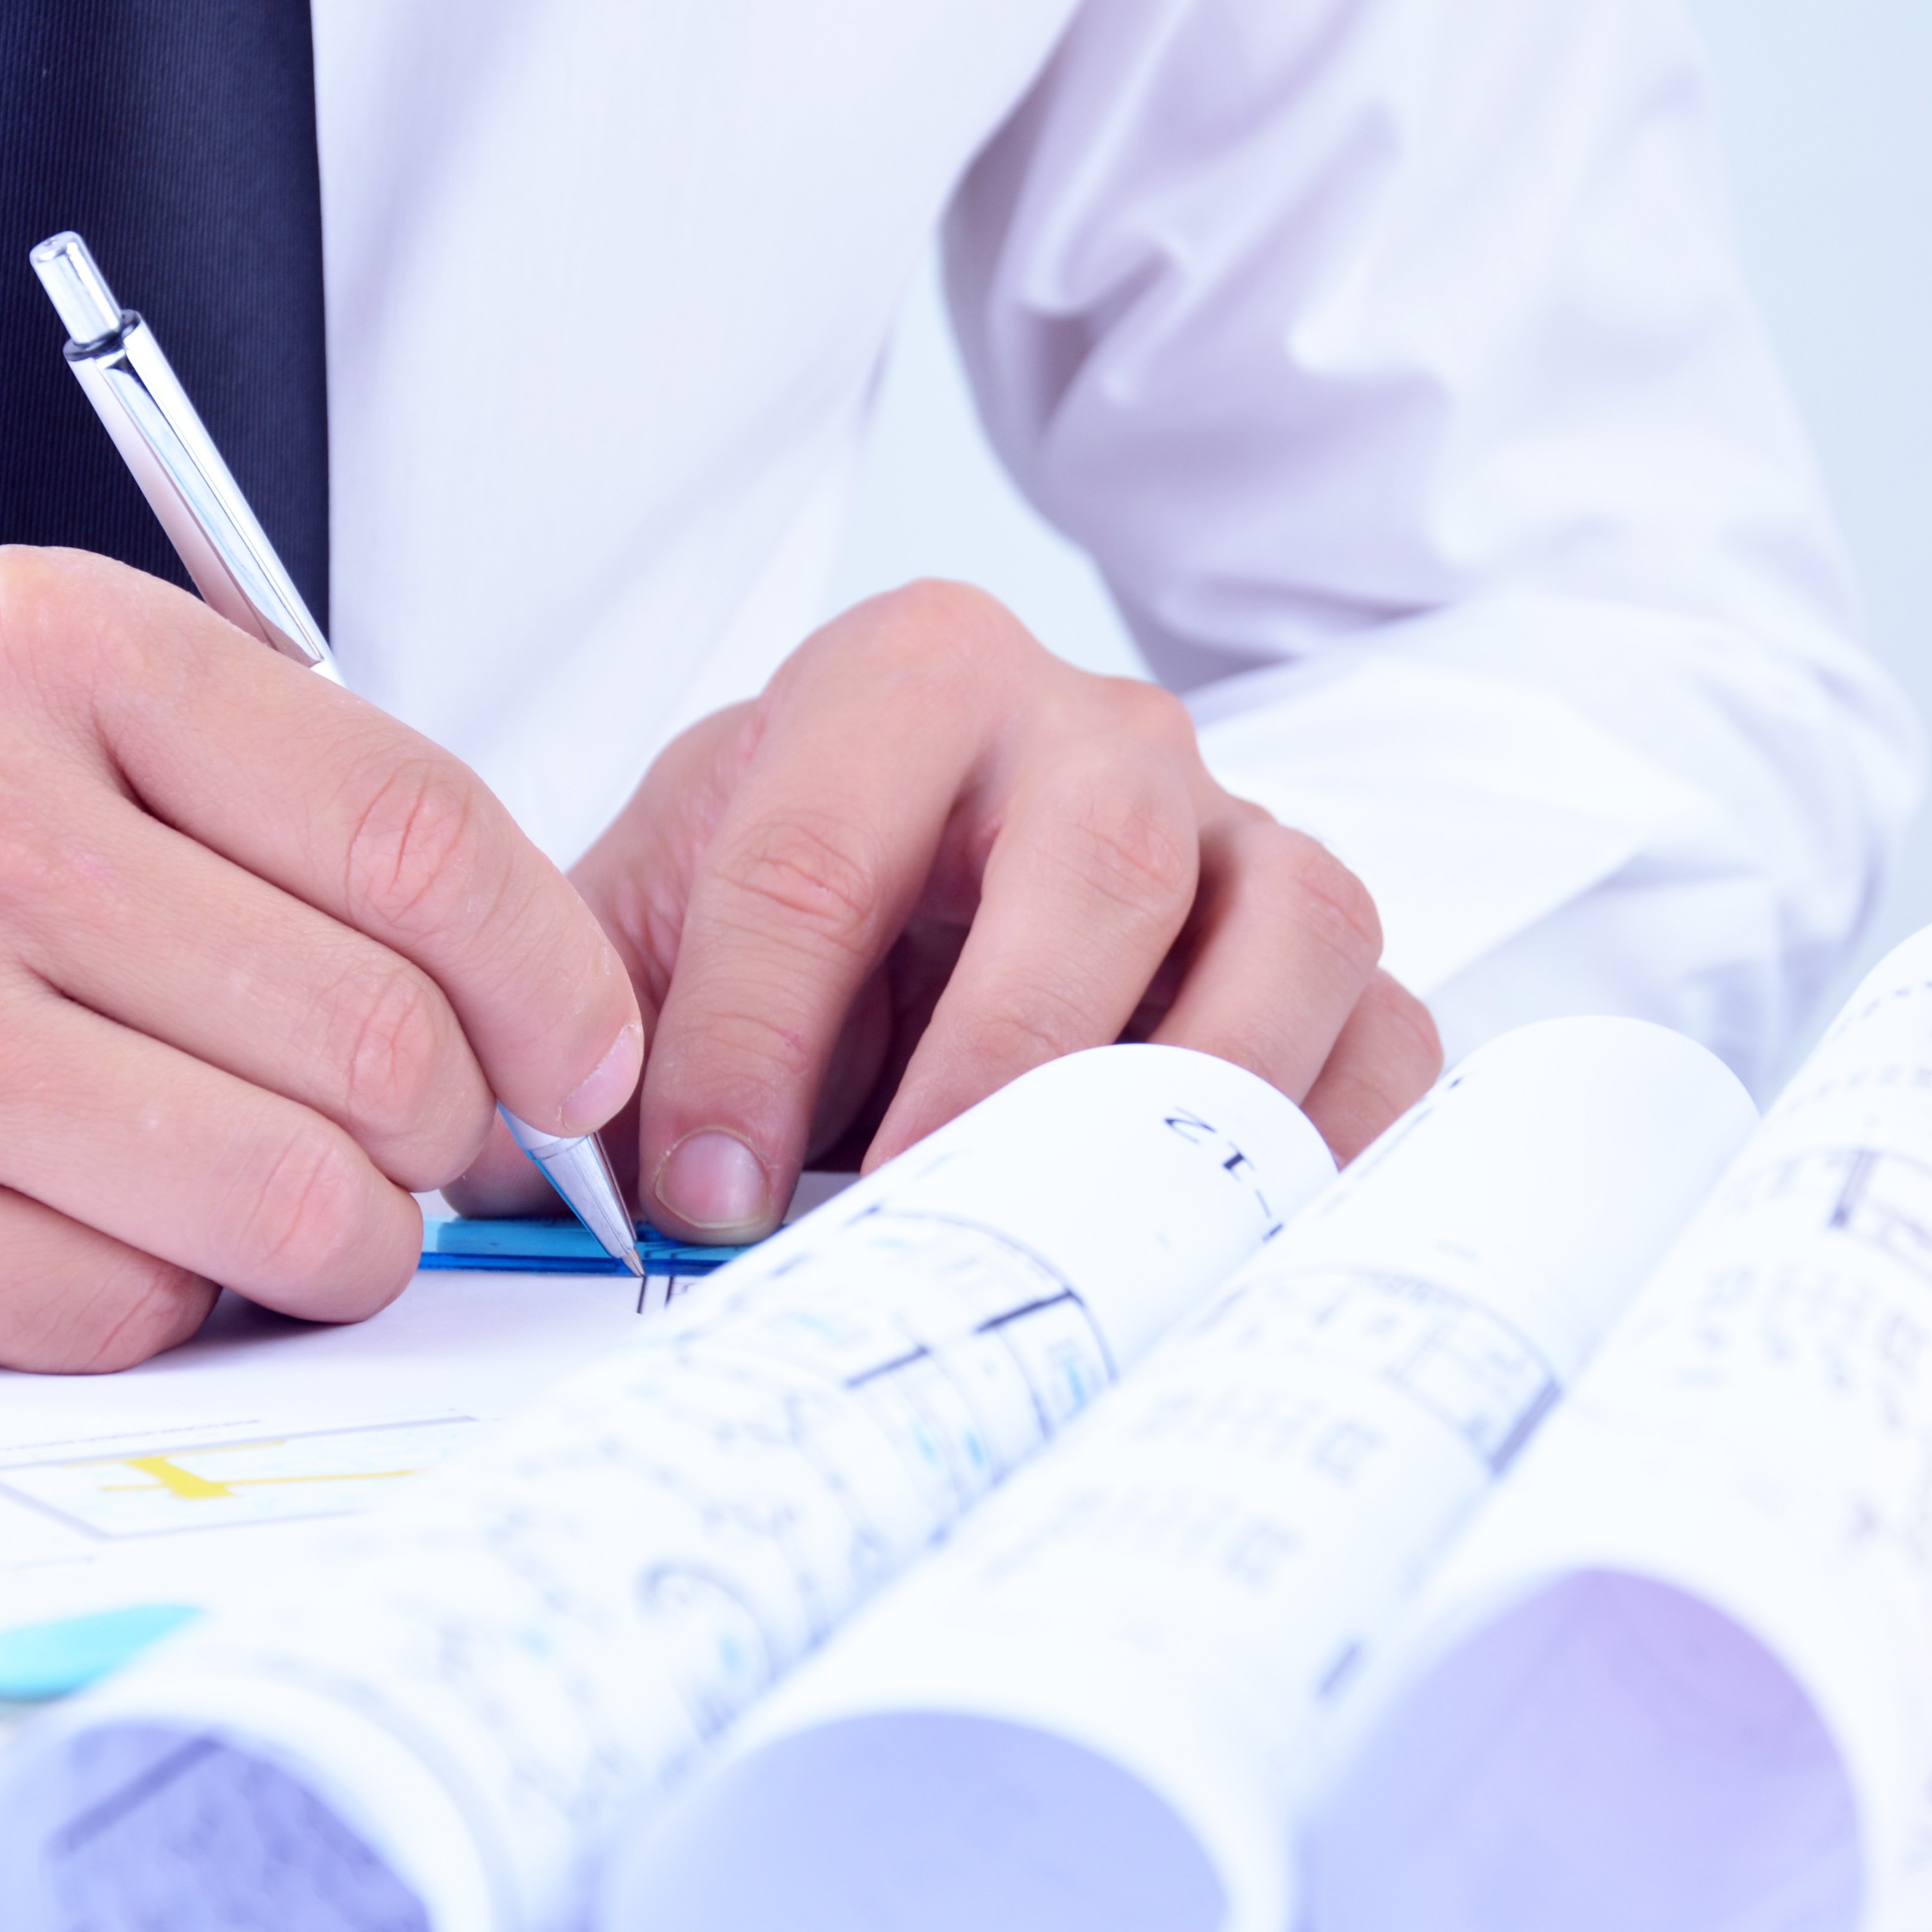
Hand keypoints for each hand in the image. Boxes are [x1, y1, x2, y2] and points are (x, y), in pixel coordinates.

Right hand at [0, 549, 641, 1371]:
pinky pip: (137, 1313)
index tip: (589, 1059)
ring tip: (283, 1204)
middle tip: (401, 1142)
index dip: (556, 980)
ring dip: (339, 1244)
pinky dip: (161, 1301)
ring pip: (291, 1203)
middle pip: (381, 1043)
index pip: (419, 839)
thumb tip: (563, 1022)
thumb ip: (316, 825)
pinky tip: (88, 1227)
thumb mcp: (79, 725)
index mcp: (59, 659)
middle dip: (443, 1133)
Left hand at [452, 582, 1441, 1238]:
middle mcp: (1102, 732)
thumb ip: (593, 1030)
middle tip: (908, 1216)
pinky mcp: (1338, 956)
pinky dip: (1337, 1151)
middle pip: (1103, 859)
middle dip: (999, 1058)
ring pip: (1293, 928)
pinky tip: (1234, 1252)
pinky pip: (1390, 1040)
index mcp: (911, 679)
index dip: (747, 1035)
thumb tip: (541, 1188)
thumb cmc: (793, 919)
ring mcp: (1248, 834)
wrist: (920, 901)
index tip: (696, 1197)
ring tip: (1091, 1243)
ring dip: (1196, 1101)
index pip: (822, 844)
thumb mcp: (654, 931)